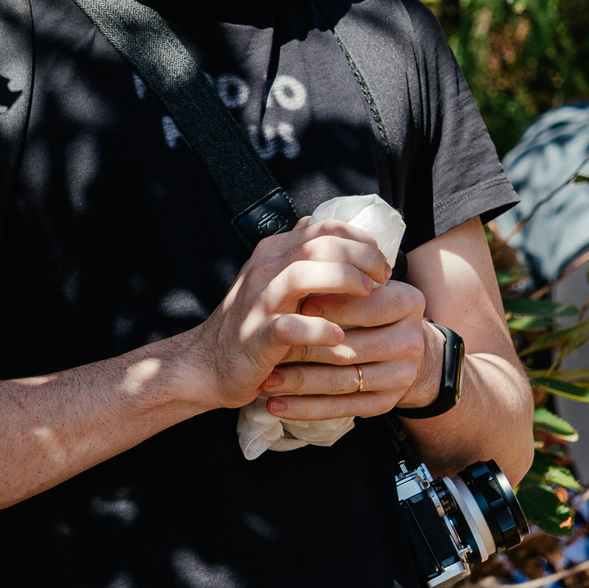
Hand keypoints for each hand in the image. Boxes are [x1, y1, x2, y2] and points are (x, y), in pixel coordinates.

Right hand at [178, 218, 390, 411]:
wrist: (206, 364)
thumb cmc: (250, 324)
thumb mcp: (272, 280)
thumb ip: (297, 254)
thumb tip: (321, 223)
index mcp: (274, 253)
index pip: (324, 228)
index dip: (360, 240)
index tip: (381, 262)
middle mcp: (265, 270)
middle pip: (319, 244)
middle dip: (361, 256)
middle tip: (382, 278)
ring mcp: (258, 302)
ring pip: (303, 274)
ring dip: (343, 279)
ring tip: (367, 294)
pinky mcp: (257, 336)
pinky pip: (289, 327)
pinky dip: (317, 329)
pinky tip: (337, 336)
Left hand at [263, 280, 433, 420]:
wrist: (399, 345)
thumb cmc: (368, 309)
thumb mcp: (363, 289)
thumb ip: (339, 281)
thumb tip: (299, 277)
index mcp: (408, 302)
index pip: (368, 305)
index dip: (332, 307)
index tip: (297, 306)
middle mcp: (411, 341)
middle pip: (351, 348)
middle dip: (306, 348)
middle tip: (271, 348)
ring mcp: (402, 375)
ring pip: (342, 381)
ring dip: (300, 383)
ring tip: (267, 380)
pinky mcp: (387, 403)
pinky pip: (341, 409)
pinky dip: (305, 408)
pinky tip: (278, 406)